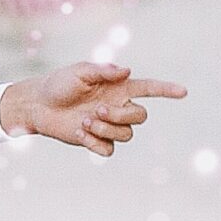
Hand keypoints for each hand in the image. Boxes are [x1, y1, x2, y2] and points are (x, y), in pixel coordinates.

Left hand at [2, 61, 186, 155]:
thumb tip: (126, 71)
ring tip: (84, 121)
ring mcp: (108, 126)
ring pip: (126, 135)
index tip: (183, 92)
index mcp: (118, 88)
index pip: (149, 89)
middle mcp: (117, 107)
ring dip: (105, 129)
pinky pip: (108, 150)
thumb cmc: (59, 84)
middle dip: (121, 116)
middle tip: (96, 110)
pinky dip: (95, 143)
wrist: (38, 106)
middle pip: (140, 117)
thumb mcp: (79, 71)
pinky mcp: (96, 141)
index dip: (166, 90)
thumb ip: (103, 71)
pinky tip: (80, 132)